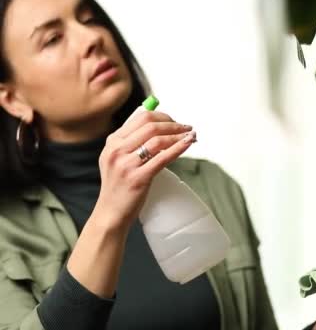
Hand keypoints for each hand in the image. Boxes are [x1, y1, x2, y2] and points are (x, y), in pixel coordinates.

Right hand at [93, 108, 195, 231]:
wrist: (111, 212)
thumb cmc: (119, 185)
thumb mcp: (117, 159)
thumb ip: (132, 142)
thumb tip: (160, 125)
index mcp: (112, 142)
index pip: (140, 118)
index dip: (162, 117)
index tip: (175, 121)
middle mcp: (117, 150)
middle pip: (150, 126)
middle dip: (173, 124)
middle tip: (186, 127)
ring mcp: (126, 165)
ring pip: (158, 141)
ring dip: (178, 135)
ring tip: (190, 136)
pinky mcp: (138, 178)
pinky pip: (163, 158)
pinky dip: (178, 148)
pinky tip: (188, 144)